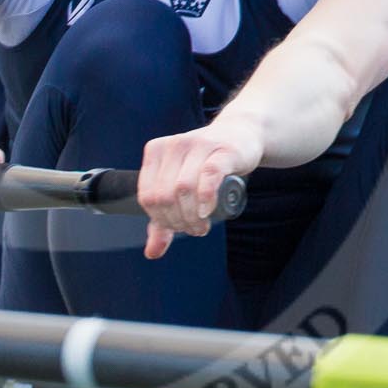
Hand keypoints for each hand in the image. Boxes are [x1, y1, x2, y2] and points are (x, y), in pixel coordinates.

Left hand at [137, 115, 263, 259]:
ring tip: (202, 225)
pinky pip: (208, 175)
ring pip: (184, 188)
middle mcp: (173, 145)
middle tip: (194, 229)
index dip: (160, 220)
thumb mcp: (180, 188)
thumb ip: (164, 220)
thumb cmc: (206, 163)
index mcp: (155, 151)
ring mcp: (197, 145)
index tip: (177, 228)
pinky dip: (205, 197)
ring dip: (192, 216)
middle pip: (165, 196)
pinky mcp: (221, 151)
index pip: (147, 196)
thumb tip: (152, 253)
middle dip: (178, 221)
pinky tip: (207, 211)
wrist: (240, 135)